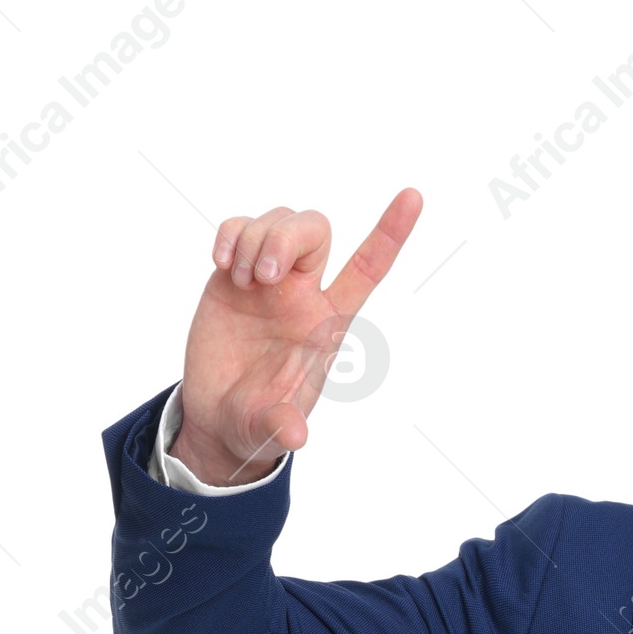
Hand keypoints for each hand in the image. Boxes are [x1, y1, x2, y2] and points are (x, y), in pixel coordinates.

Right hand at [171, 189, 423, 485]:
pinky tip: (222, 264)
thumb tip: (295, 437)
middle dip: (286, 238)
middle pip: (315, 228)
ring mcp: (270, 280)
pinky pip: (241, 227)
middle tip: (263, 277)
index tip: (414, 196)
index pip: (367, 270)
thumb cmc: (257, 420)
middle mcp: (303, 294)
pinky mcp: (235, 274)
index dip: (390, 233)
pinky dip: (230, 236)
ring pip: (278, 220)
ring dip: (254, 242)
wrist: (218, 416)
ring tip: (240, 281)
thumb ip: (281, 427)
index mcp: (326, 324)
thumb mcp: (268, 429)